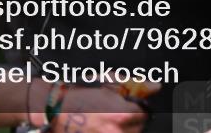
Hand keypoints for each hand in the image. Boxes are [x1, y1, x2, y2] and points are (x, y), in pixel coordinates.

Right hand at [45, 83, 159, 132]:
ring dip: (123, 129)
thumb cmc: (81, 93)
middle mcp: (117, 131)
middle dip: (131, 121)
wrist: (55, 109)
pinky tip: (101, 127)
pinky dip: (113, 132)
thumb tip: (156, 87)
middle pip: (137, 129)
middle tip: (116, 113)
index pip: (144, 115)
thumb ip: (135, 84)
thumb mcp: (108, 82)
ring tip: (106, 121)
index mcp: (123, 114)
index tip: (131, 106)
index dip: (138, 108)